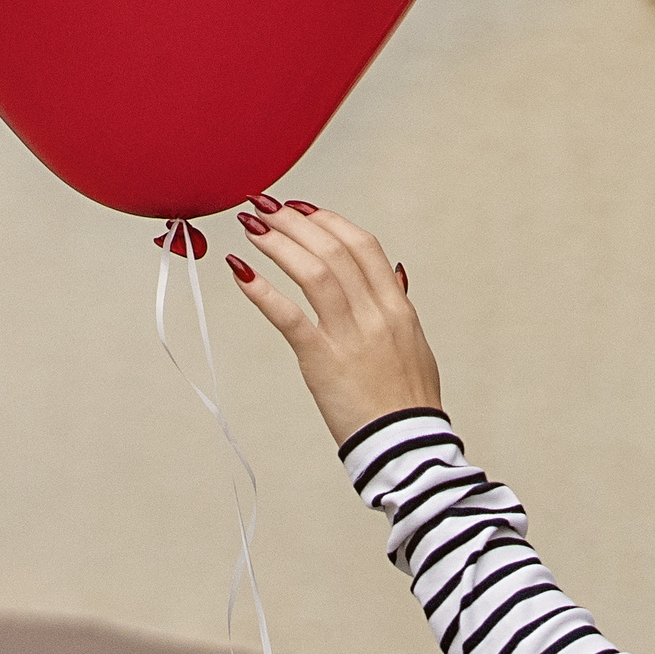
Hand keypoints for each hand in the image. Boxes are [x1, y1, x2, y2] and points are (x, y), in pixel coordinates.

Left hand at [229, 199, 442, 444]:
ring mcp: (350, 336)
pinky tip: (239, 271)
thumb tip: (396, 273)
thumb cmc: (408, 400)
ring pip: (313, 272)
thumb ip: (400, 305)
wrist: (405, 445)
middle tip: (264, 207)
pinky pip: (288, 316)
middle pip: (333, 249)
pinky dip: (261, 290)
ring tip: (250, 227)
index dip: (328, 220)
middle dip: (294, 222)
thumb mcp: (415, 345)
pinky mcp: (322, 361)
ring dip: (277, 243)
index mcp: (397, 307)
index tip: (301, 208)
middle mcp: (375, 313)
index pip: (363, 245)